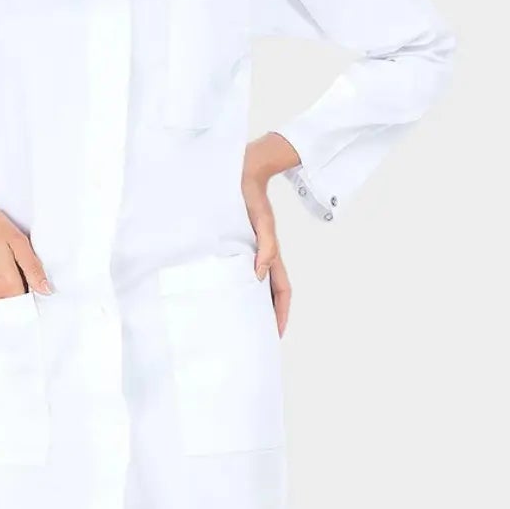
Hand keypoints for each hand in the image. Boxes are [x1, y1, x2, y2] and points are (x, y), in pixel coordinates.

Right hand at [0, 177, 52, 299]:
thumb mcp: (17, 240)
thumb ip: (33, 269)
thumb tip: (45, 289)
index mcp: (7, 285)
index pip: (27, 305)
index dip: (32, 296)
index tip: (32, 285)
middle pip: (10, 310)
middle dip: (17, 299)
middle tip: (15, 276)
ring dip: (1, 298)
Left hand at [242, 135, 295, 337]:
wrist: (242, 172)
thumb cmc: (252, 196)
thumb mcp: (261, 221)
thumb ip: (264, 246)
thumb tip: (258, 275)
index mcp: (270, 253)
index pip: (282, 290)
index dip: (280, 312)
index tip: (275, 333)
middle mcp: (262, 256)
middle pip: (270, 292)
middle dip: (268, 315)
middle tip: (258, 336)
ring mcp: (251, 251)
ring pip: (257, 284)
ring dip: (254, 303)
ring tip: (243, 322)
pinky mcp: (238, 244)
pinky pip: (241, 271)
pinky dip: (239, 286)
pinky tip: (227, 294)